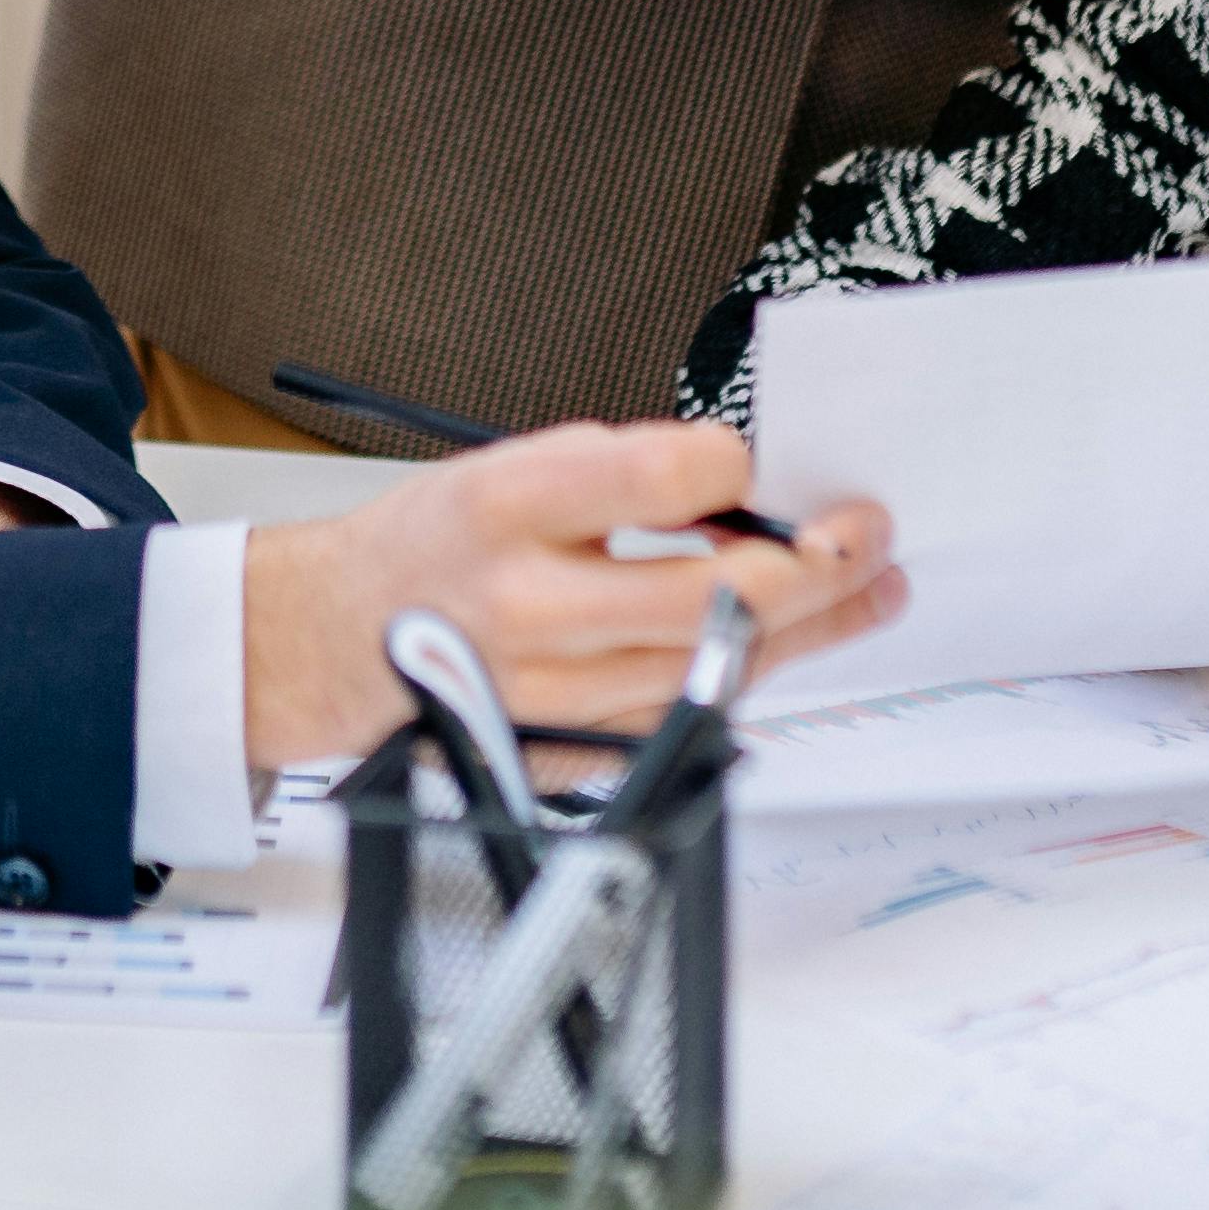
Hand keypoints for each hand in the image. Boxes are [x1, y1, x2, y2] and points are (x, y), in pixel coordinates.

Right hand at [237, 420, 901, 769]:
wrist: (340, 641)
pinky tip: (788, 637)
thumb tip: (740, 483)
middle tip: (867, 534)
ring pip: (713, 666)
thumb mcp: (500, 467)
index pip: (652, 481)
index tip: (757, 460)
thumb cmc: (432, 545)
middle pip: (705, 596)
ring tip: (868, 588)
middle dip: (811, 565)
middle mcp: (525, 606)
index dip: (729, 468)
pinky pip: (687, 711)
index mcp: (503, 509)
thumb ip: (615, 474)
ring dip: (808, 626)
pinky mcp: (571, 749)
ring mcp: (550, 691)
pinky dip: (745, 670)